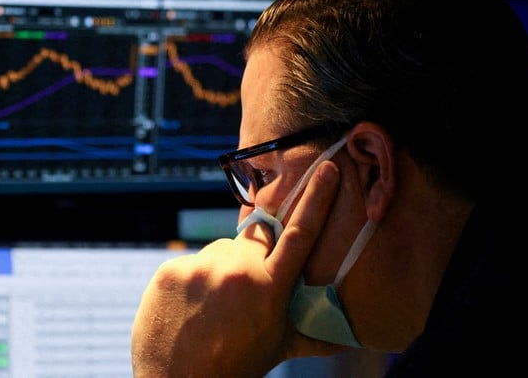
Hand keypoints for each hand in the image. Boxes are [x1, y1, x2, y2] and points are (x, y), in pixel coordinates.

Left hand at [130, 161, 344, 376]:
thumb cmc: (236, 367)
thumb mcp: (280, 347)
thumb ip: (316, 333)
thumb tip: (355, 336)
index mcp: (270, 288)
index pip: (299, 233)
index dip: (316, 198)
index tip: (325, 169)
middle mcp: (236, 271)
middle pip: (254, 239)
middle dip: (255, 255)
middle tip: (244, 291)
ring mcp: (200, 268)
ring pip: (220, 252)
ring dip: (222, 270)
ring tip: (214, 307)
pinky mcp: (171, 269)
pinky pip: (191, 262)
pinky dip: (194, 279)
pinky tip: (191, 307)